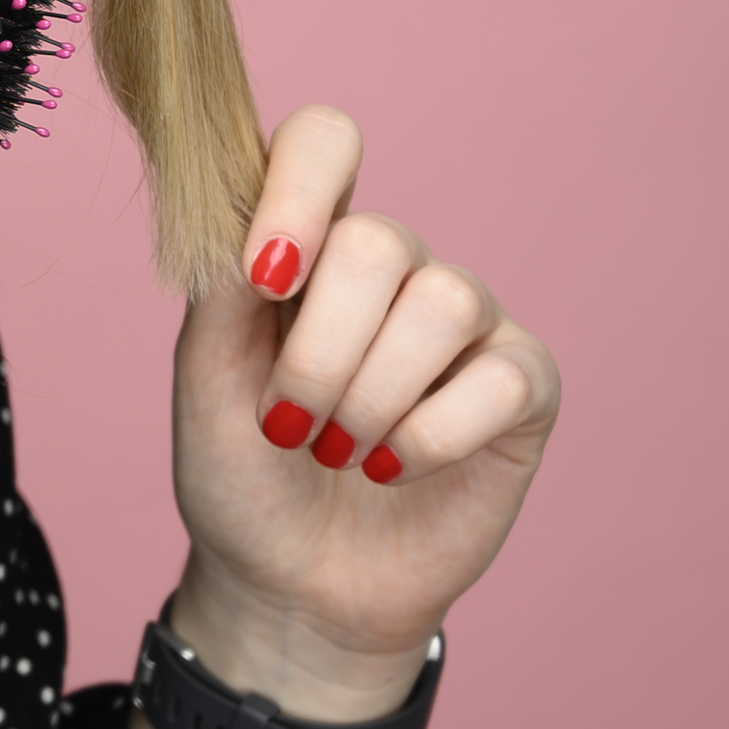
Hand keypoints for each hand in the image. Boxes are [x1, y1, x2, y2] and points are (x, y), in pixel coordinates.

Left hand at [165, 105, 560, 716]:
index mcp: (306, 243)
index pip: (326, 142)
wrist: (290, 587)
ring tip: (338, 453)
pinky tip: (394, 470)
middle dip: (320, 351)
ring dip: (370, 397)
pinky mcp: (522, 389)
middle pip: (380, 242)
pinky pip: (499, 378)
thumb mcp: (206, 380)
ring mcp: (465, 323)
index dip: (301, 189)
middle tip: (287, 425)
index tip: (266, 276)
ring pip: (443, 302)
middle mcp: (392, 267)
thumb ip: (223, 288)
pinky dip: (430, 435)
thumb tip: (255, 223)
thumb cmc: (243, 475)